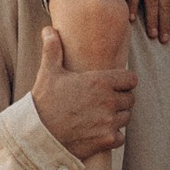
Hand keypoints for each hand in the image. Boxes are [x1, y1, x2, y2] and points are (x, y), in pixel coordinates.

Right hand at [29, 24, 134, 159]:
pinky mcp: (107, 140)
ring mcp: (109, 122)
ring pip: (126, 117)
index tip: (115, 85)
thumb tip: (49, 29)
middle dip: (120, 99)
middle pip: (130, 99)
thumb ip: (53, 49)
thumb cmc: (44, 102)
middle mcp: (108, 101)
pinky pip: (120, 137)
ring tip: (101, 116)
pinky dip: (113, 136)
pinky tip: (99, 132)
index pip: (131, 79)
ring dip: (117, 117)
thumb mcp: (48, 73)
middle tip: (105, 102)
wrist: (38, 135)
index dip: (124, 81)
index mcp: (100, 82)